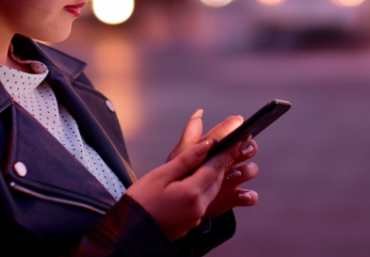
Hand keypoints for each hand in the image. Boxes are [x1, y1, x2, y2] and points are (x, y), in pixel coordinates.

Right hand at [124, 137, 240, 240]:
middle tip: (232, 145)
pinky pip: (204, 201)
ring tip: (217, 160)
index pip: (215, 166)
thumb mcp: (160, 176)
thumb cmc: (140, 202)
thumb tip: (206, 145)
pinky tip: (200, 181)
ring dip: (216, 175)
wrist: (130, 232)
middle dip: (224, 162)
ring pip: (212, 191)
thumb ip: (185, 160)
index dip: (227, 151)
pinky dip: (206, 188)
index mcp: (191, 192)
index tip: (238, 138)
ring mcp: (196, 217)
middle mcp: (198, 207)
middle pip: (217, 179)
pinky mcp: (191, 222)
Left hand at [167, 110, 259, 219]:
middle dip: (248, 149)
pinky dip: (249, 196)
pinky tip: (241, 196)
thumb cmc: (180, 175)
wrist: (177, 202)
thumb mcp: (182, 156)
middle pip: (248, 149)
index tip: (239, 133)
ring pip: (251, 170)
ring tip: (233, 174)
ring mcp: (233, 179)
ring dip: (246, 170)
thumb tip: (198, 113)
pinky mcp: (234, 197)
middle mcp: (228, 161)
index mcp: (218, 148)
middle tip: (240, 151)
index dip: (239, 133)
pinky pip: (250, 196)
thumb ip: (191, 137)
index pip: (233, 135)